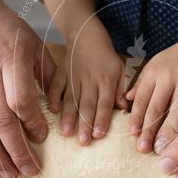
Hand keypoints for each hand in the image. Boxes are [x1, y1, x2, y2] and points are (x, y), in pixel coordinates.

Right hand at [0, 0, 55, 177]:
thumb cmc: (6, 27)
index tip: (43, 138)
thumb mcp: (33, 43)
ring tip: (8, 174)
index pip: (19, 100)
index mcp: (9, 60)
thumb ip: (47, 74)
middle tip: (30, 171)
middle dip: (16, 150)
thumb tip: (59, 108)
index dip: (31, 123)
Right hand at [48, 22, 127, 144]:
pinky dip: (53, 97)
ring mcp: (73, 76)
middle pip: (86, 105)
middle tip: (82, 142)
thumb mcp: (120, 69)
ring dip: (68, 116)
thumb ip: (121, 89)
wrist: (86, 35)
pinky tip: (53, 110)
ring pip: (70, 99)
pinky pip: (56, 85)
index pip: (104, 103)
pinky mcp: (61, 72)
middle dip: (84, 124)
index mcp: (106, 80)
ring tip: (66, 133)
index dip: (101, 119)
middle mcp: (89, 80)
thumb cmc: (106, 56)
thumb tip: (125, 108)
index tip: (98, 135)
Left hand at [126, 33, 177, 152]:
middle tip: (144, 149)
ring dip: (169, 133)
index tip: (133, 135)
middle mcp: (169, 76)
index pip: (142, 98)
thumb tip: (126, 100)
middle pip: (157, 108)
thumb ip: (142, 82)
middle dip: (149, 130)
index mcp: (155, 71)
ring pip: (176, 111)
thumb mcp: (157, 64)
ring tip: (164, 150)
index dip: (137, 118)